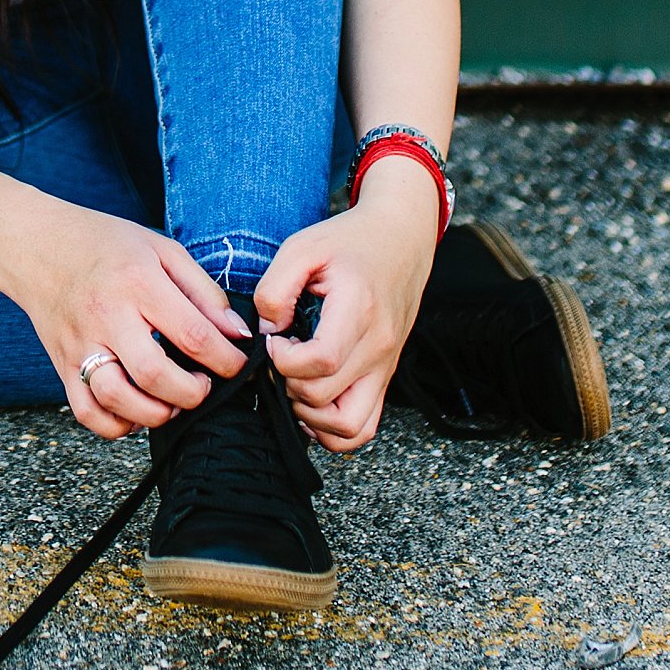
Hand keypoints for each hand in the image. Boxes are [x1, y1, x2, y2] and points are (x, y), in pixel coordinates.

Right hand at [5, 207, 253, 438]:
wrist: (37, 244)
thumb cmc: (104, 243)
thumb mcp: (161, 250)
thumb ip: (203, 292)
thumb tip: (235, 333)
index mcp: (138, 282)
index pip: (193, 334)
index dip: (226, 359)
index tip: (237, 364)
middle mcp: (107, 316)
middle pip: (155, 375)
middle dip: (192, 393)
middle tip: (203, 385)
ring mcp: (80, 344)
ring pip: (118, 400)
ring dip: (156, 413)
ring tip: (171, 401)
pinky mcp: (63, 364)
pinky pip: (87, 412)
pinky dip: (116, 425)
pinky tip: (136, 410)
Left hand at [254, 158, 441, 451]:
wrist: (400, 239)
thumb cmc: (349, 242)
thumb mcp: (302, 248)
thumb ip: (275, 289)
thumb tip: (268, 332)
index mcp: (359, 309)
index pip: (321, 361)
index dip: (284, 359)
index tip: (276, 339)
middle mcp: (378, 345)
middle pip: (325, 397)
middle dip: (288, 383)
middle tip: (281, 356)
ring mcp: (385, 366)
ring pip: (350, 427)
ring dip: (311, 415)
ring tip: (295, 382)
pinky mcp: (385, 376)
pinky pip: (364, 426)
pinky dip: (334, 429)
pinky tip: (312, 402)